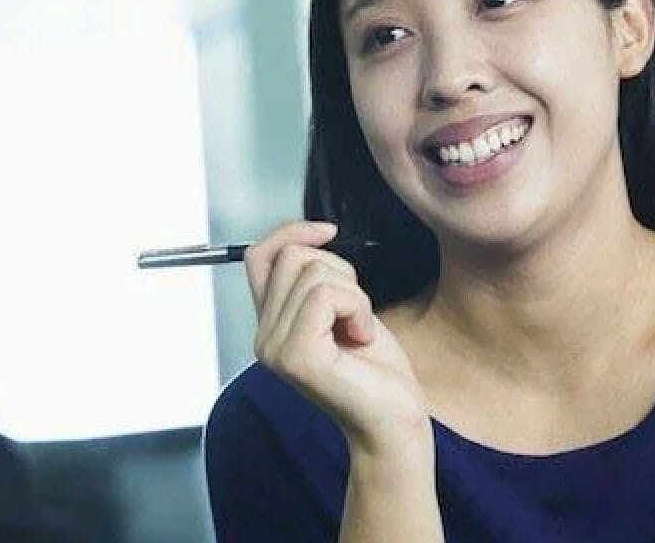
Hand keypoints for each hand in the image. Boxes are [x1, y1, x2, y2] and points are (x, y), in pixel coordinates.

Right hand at [245, 221, 429, 454]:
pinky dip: (358, 309)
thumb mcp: (343, 308)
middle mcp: (263, 337)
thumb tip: (314, 234)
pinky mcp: (297, 356)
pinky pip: (327, 296)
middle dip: (340, 274)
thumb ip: (315, 280)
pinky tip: (363, 338)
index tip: (328, 233)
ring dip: (354, 294)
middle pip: (294, 257)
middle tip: (356, 316)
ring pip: (313, 272)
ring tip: (359, 331)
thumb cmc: (376, 370)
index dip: (291, 232)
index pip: (259, 256)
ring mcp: (275, 348)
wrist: (394, 421)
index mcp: (269, 324)